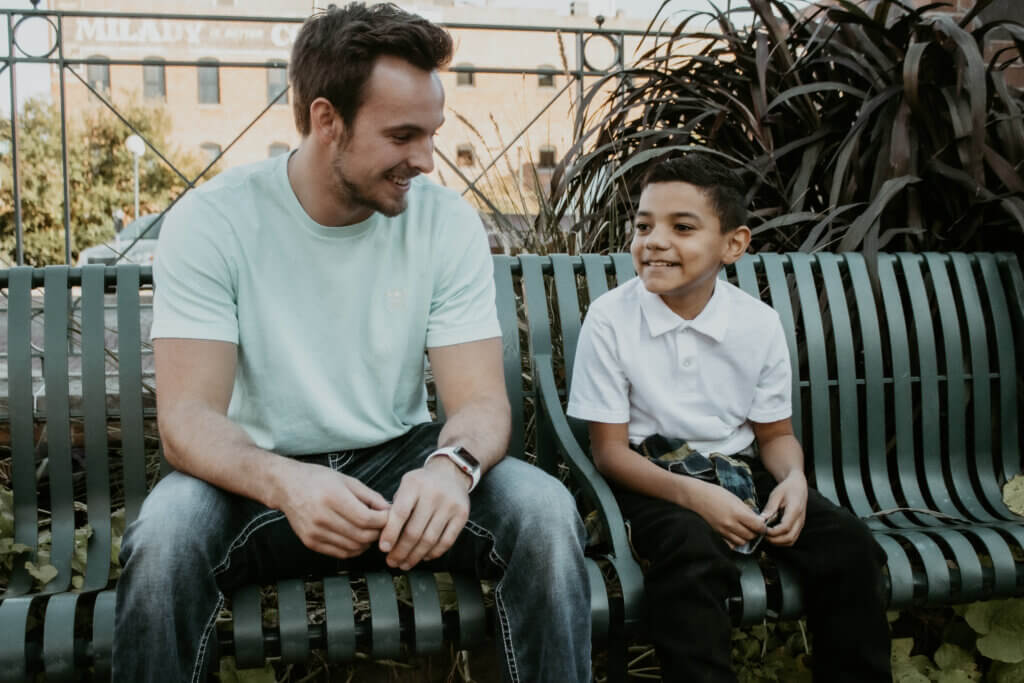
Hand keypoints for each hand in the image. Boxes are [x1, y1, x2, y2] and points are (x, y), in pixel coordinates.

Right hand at [276, 459, 390, 558]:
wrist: (287, 486)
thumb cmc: (318, 479)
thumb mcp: (347, 480)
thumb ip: (370, 496)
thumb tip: (389, 510)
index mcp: (332, 498)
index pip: (366, 519)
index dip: (383, 521)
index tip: (389, 516)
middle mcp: (322, 517)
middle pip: (361, 535)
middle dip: (378, 533)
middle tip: (383, 526)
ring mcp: (315, 532)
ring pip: (353, 547)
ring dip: (367, 542)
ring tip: (370, 531)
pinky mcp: (310, 543)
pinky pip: (340, 553)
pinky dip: (354, 549)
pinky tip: (357, 538)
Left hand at [378, 458, 470, 569]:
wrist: (451, 473)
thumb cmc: (422, 483)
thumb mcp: (406, 485)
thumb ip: (395, 507)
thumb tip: (385, 539)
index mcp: (414, 485)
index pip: (400, 513)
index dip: (390, 533)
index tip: (383, 549)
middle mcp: (433, 494)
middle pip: (414, 531)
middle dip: (401, 551)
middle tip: (392, 562)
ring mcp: (450, 505)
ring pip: (430, 539)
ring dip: (415, 556)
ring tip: (405, 564)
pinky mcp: (462, 515)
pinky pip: (446, 541)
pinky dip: (434, 553)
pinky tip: (424, 557)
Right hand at [690, 479, 767, 549]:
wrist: (696, 497)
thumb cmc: (715, 494)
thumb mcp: (734, 498)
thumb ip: (747, 511)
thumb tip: (758, 520)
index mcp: (737, 513)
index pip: (758, 526)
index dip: (763, 526)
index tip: (762, 524)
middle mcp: (730, 524)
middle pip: (751, 536)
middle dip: (755, 532)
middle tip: (754, 526)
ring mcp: (723, 531)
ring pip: (742, 542)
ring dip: (746, 537)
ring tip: (744, 529)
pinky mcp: (717, 534)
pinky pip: (731, 544)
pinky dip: (736, 541)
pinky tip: (735, 533)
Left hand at [761, 471, 807, 545]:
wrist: (798, 486)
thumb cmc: (786, 488)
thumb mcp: (776, 495)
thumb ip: (769, 508)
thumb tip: (760, 521)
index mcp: (795, 510)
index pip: (785, 528)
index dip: (772, 532)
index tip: (762, 530)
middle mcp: (800, 520)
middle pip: (789, 538)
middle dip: (774, 540)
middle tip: (761, 534)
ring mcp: (800, 525)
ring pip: (790, 541)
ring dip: (777, 542)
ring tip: (766, 535)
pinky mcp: (798, 527)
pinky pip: (791, 539)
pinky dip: (781, 540)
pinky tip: (772, 534)